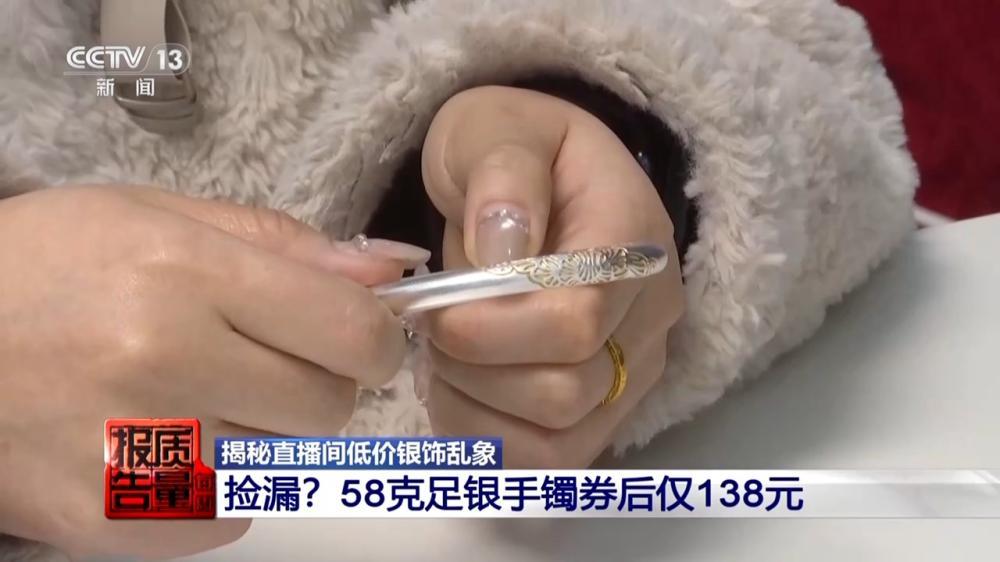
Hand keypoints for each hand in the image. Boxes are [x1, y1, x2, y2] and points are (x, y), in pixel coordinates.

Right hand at [0, 186, 427, 557]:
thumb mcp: (159, 216)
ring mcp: (138, 453)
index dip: (374, 337)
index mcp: (183, 273)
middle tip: (256, 358)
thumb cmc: (48, 266)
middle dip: (315, 381)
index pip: (352, 332)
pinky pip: (232, 513)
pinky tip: (161, 440)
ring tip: (191, 393)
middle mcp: (164, 362)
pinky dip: (218, 482)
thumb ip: (283, 243)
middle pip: (330, 405)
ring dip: (262, 430)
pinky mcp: (117, 519)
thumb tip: (388, 275)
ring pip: (286, 461)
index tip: (357, 336)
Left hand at [420, 86, 684, 467]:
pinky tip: (461, 392)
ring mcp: (634, 373)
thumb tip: (506, 248)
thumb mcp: (496, 129)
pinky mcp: (605, 413)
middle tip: (431, 329)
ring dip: (473, 409)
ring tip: (443, 358)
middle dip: (473, 368)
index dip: (490, 328)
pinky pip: (548, 465)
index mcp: (634, 238)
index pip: (576, 318)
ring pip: (556, 441)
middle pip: (565, 390)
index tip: (432, 306)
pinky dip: (487, 441)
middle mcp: (651, 316)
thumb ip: (504, 172)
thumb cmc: (511, 152)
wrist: (538, 185)